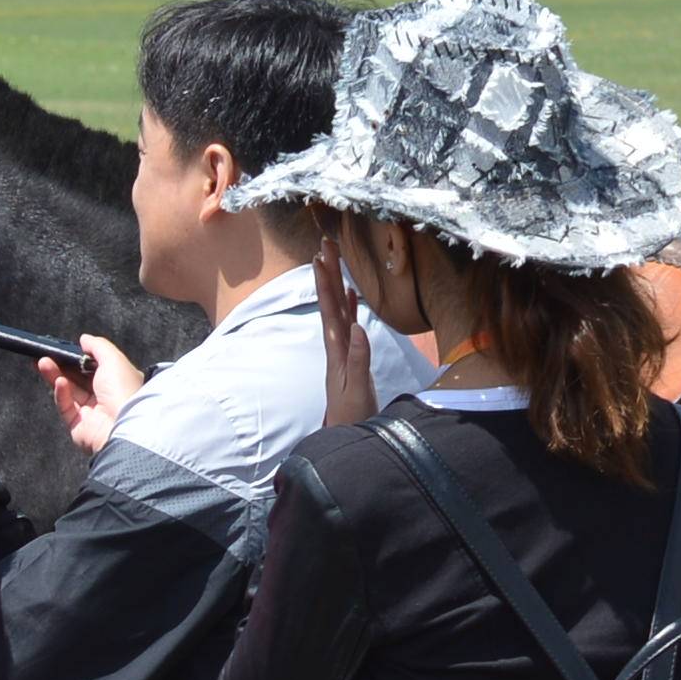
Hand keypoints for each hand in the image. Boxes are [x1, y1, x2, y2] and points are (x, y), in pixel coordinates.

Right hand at [46, 334, 141, 457]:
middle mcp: (105, 396)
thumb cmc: (122, 391)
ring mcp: (91, 412)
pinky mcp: (78, 425)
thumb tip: (84, 339)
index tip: (65, 349)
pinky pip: (65, 406)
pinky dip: (60, 393)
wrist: (121, 427)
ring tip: (42, 362)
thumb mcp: (113, 359)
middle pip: (78, 377)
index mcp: (118, 381)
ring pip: (69, 390)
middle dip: (62, 365)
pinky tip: (58, 382)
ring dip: (55, 375)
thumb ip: (97, 346)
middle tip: (45, 354)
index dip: (79, 357)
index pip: (95, 366)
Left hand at [313, 246, 376, 431]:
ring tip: (332, 259)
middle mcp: (336, 345)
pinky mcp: (351, 355)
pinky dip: (349, 305)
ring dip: (335, 284)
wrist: (348, 436)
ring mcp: (343, 349)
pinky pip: (349, 323)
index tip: (321, 257)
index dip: (326, 283)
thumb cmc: (353, 416)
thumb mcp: (356, 390)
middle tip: (325, 244)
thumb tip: (359, 327)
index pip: (329, 310)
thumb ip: (358, 360)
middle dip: (328, 273)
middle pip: (330, 302)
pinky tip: (350, 293)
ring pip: (338, 309)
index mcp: (337, 350)